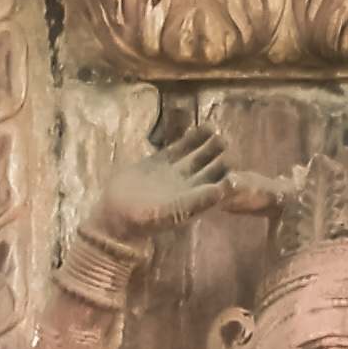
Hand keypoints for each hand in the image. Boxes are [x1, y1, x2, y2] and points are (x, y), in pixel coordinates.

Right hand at [81, 123, 227, 252]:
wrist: (113, 217)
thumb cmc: (142, 221)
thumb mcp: (172, 212)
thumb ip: (197, 200)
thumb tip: (223, 187)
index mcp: (195, 200)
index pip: (219, 184)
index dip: (228, 172)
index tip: (234, 160)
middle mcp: (187, 186)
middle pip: (212, 167)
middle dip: (220, 154)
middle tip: (226, 141)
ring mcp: (174, 173)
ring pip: (199, 154)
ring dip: (209, 143)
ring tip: (216, 130)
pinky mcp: (160, 162)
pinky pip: (180, 147)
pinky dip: (193, 137)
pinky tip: (204, 127)